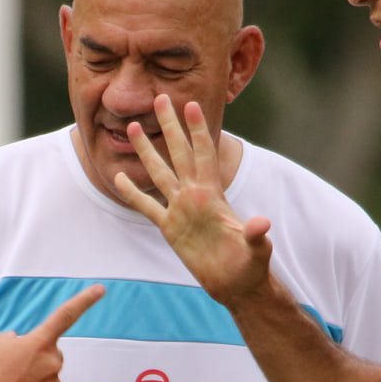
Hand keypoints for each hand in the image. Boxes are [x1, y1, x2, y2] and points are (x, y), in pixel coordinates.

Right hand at [0, 283, 105, 381]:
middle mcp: (52, 363)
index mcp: (39, 343)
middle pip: (50, 353)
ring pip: (46, 375)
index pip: (65, 316)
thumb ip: (17, 339)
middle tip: (12, 367)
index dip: (84, 301)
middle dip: (36, 357)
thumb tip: (23, 345)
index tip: (100, 290)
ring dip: (32, 377)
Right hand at [111, 95, 273, 305]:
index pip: (204, 154)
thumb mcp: (255, 249)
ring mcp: (180, 210)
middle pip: (179, 153)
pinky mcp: (169, 228)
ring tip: (131, 127)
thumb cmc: (250, 265)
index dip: (198, 130)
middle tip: (160, 98)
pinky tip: (118, 176)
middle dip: (170, 126)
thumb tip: (261, 224)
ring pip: (158, 172)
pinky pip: (146, 206)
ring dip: (146, 150)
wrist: (236, 284)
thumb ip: (255, 235)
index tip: (190, 104)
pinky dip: (132, 192)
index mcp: (213, 194)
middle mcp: (195, 196)